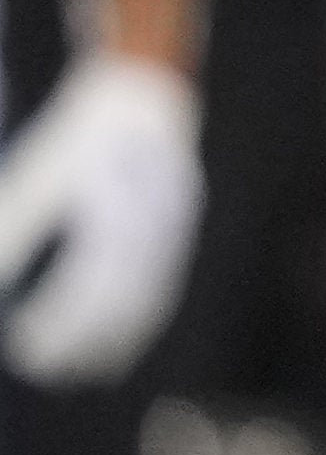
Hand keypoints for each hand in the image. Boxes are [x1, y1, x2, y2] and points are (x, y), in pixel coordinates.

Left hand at [0, 51, 199, 382]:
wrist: (147, 88)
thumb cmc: (83, 128)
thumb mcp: (40, 170)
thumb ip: (15, 223)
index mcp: (120, 207)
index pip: (88, 283)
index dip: (59, 321)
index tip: (27, 344)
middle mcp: (156, 224)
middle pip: (120, 300)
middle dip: (82, 340)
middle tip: (44, 365)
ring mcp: (175, 231)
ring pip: (147, 300)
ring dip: (113, 339)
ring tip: (79, 367)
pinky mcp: (180, 235)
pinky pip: (161, 289)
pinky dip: (137, 320)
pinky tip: (113, 340)